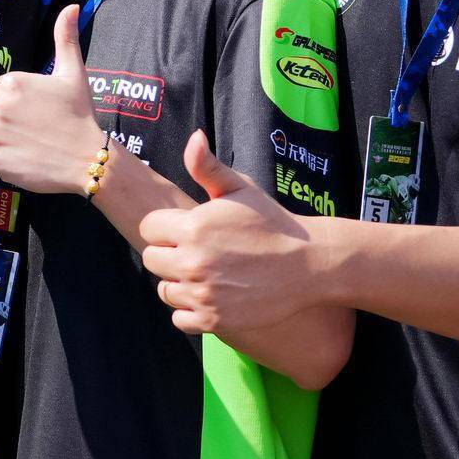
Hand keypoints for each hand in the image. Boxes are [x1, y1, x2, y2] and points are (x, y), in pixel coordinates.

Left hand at [0, 6, 109, 193]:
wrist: (87, 158)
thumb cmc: (80, 114)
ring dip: (6, 139)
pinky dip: (5, 160)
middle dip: (10, 119)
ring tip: (33, 143)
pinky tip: (27, 158)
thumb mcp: (74, 73)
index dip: (19, 102)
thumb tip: (72, 7)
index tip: (39, 110)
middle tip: (38, 128)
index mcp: (11, 83)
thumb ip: (65, 38)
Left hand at [138, 132, 319, 341]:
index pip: (149, 228)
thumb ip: (209, 167)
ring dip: (179, 283)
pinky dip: (191, 311)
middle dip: (169, 254)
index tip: (186, 230)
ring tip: (208, 274)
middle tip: (198, 252)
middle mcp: (192, 262)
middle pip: (152, 260)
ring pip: (164, 290)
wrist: (309, 264)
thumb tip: (193, 138)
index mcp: (193, 227)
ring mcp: (202, 294)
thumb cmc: (273, 223)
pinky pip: (180, 318)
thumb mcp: (241, 189)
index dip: (165, 228)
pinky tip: (212, 296)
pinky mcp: (213, 320)